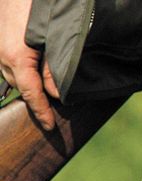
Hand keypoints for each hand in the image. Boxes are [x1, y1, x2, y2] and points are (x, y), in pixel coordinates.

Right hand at [0, 0, 59, 128]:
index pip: (30, 92)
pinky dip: (19, 67)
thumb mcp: (54, 39)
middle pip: (19, 84)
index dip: (41, 111)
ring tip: (43, 92)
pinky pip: (7, 59)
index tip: (49, 126)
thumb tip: (55, 93)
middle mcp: (2, 53)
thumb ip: (53, 67)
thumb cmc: (39, 6)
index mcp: (16, 56)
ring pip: (11, 71)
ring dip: (26, 81)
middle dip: (34, 97)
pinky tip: (30, 68)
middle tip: (51, 111)